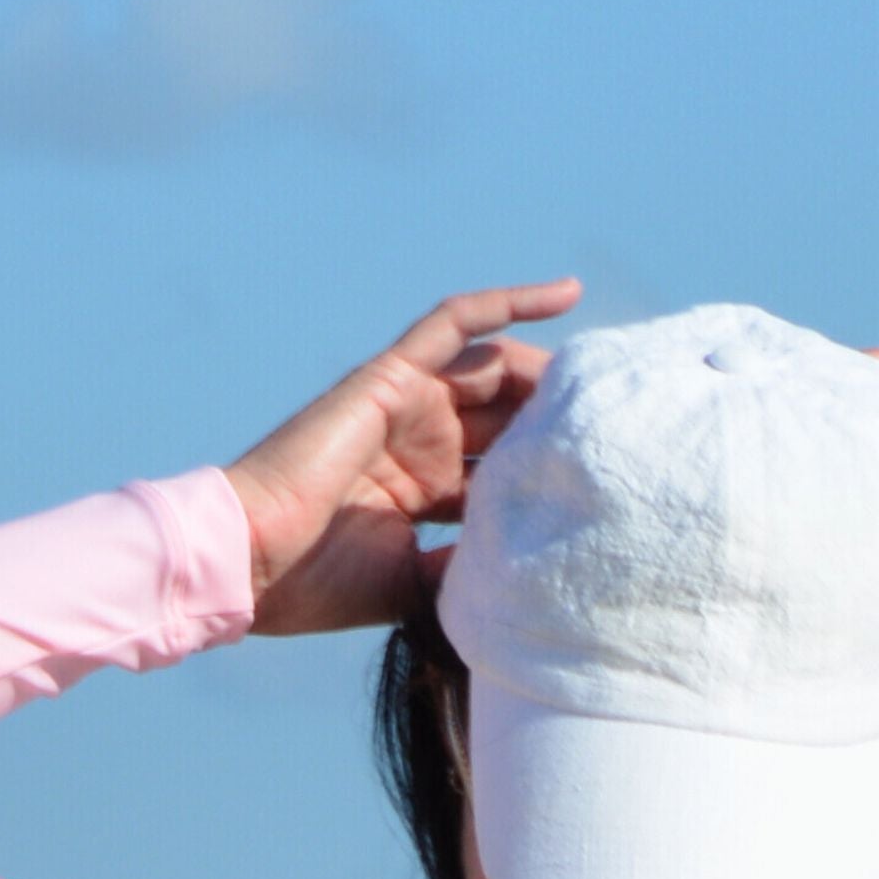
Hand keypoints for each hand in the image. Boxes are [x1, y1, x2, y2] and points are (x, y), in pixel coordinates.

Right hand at [224, 279, 580, 635]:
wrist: (255, 562)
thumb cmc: (321, 583)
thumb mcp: (420, 585)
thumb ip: (473, 572)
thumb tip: (541, 583)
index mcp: (426, 492)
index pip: (506, 471)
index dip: (554, 474)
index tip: (614, 485)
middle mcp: (423, 443)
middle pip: (512, 420)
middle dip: (562, 423)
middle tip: (622, 428)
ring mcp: (408, 405)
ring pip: (498, 371)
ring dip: (549, 376)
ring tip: (604, 383)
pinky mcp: (392, 374)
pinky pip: (457, 322)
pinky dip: (507, 302)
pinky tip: (569, 293)